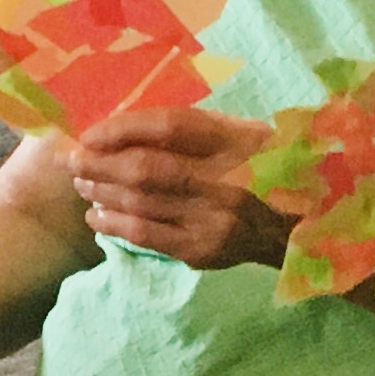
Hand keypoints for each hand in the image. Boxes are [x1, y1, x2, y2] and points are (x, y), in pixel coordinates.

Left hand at [69, 104, 295, 269]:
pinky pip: (147, 235)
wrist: (299, 227)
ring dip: (102, 193)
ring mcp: (213, 218)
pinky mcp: (203, 249)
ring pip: (141, 203)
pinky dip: (115, 224)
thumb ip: (192, 129)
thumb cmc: (263, 169)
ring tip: (82, 185)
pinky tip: (98, 217)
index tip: (92, 134)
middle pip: (146, 168)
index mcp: (235, 141)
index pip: (169, 128)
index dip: (123, 129)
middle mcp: (224, 179)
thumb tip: (124, 126)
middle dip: (101, 164)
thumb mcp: (240, 135)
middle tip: (74, 161)